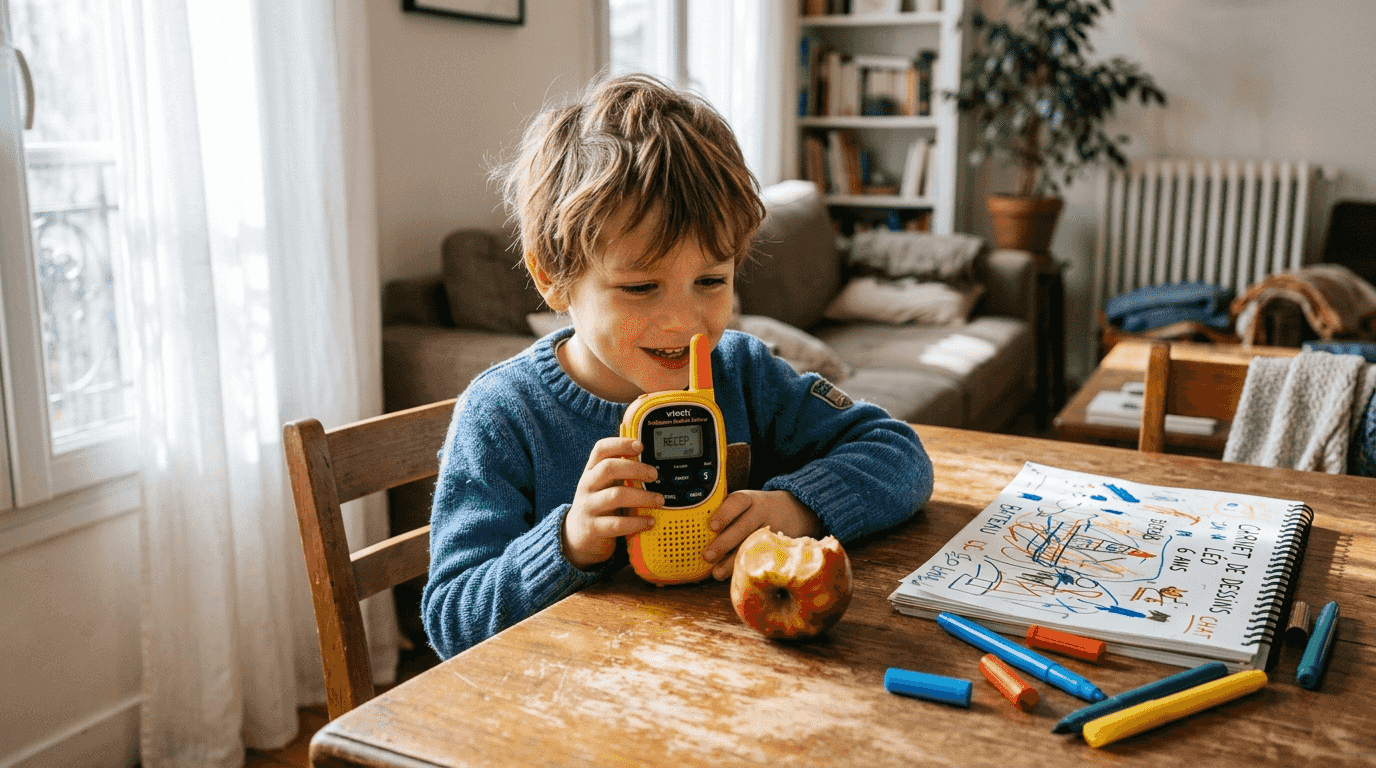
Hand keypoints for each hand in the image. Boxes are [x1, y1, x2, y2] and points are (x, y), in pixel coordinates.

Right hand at [562, 437, 661, 569]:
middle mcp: (587, 486)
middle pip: (608, 468)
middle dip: (635, 469)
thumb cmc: (599, 506)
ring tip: (659, 500)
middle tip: (654, 475)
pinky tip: (649, 522)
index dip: (620, 444)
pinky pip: (616, 524)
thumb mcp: (605, 486)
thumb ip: (622, 474)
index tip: (640, 446)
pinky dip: (637, 522)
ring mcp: (588, 507)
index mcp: (591, 471)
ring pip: (615, 495)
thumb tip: (652, 463)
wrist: (577, 537)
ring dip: (642, 497)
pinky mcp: (592, 528)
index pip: (601, 449)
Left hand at [700, 490, 822, 580]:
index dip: (724, 513)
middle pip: (744, 525)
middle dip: (725, 542)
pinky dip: (748, 566)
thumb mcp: (745, 504)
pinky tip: (736, 575)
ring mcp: (772, 529)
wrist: (794, 511)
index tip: (712, 526)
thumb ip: (725, 514)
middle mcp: (761, 512)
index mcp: (749, 499)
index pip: (737, 501)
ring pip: (753, 544)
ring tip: (717, 572)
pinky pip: (763, 556)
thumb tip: (693, 532)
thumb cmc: (756, 510)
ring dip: (734, 560)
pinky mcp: (778, 545)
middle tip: (708, 555)